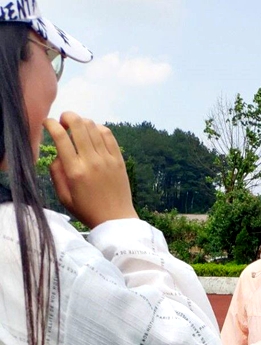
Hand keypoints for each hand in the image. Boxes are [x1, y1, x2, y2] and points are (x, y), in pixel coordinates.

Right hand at [45, 112, 137, 228]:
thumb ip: (56, 173)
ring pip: (94, 127)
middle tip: (63, 121)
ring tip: (78, 128)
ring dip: (83, 122)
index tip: (47, 122)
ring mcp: (107, 159)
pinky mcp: (119, 159)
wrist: (115, 218)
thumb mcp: (63, 197)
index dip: (51, 124)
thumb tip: (58, 154)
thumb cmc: (87, 210)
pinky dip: (99, 128)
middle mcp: (92, 161)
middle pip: (79, 125)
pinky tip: (94, 133)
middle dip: (68, 116)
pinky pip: (109, 135)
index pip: (61, 138)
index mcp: (75, 171)